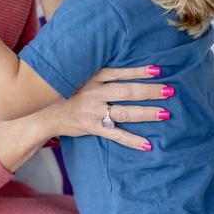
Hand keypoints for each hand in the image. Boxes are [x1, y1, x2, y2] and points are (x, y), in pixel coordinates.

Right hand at [43, 66, 172, 150]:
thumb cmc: (65, 92)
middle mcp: (93, 93)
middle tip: (169, 91)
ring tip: (164, 113)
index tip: (158, 70)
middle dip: (149, 91)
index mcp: (91, 78)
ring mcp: (92, 112)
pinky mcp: (92, 128)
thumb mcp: (78, 77)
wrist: (43, 113)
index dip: (138, 71)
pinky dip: (132, 140)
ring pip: (124, 112)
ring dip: (146, 113)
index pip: (119, 73)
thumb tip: (125, 69)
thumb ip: (99, 74)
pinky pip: (115, 134)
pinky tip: (147, 144)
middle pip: (126, 91)